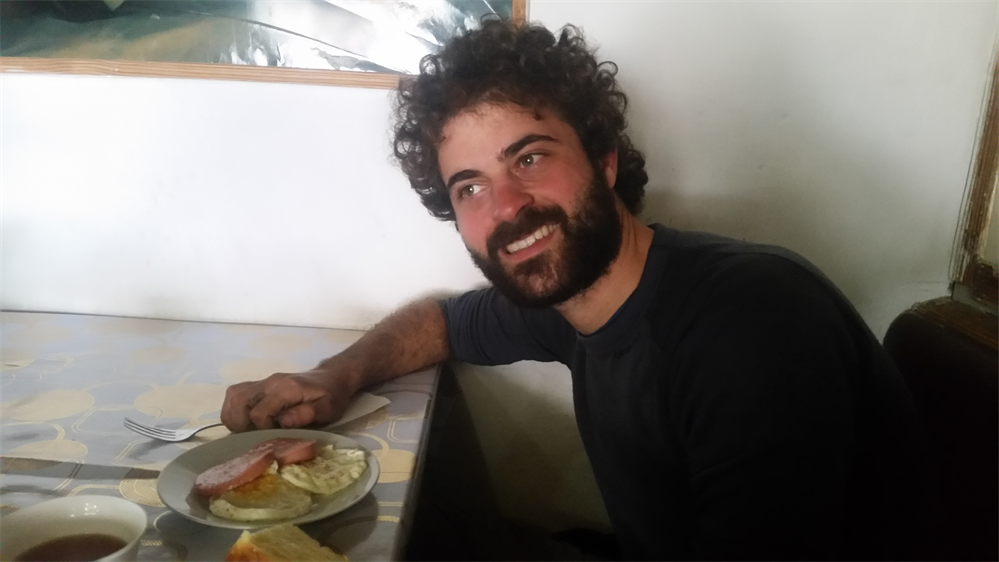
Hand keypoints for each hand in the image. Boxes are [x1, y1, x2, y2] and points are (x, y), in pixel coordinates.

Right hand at [221, 369, 353, 431]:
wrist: (331, 377)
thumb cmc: (331, 396)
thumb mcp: (327, 408)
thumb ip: (306, 414)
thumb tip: (283, 421)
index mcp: (286, 388)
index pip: (259, 412)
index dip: (261, 430)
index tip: (273, 437)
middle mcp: (269, 382)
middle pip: (239, 402)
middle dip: (242, 425)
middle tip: (256, 437)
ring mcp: (262, 382)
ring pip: (233, 397)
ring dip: (234, 418)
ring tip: (247, 432)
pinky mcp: (259, 385)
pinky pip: (235, 395)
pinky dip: (234, 410)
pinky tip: (245, 423)